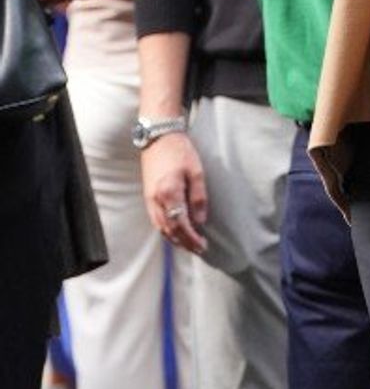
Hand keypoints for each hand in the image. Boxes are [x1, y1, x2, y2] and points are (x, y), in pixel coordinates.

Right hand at [142, 131, 208, 254]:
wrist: (159, 139)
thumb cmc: (180, 152)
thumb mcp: (196, 172)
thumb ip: (198, 197)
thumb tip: (200, 220)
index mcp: (169, 194)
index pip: (180, 224)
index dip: (191, 238)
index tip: (202, 245)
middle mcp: (156, 201)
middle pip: (169, 230)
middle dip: (184, 242)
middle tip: (198, 249)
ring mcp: (149, 200)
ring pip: (160, 227)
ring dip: (174, 239)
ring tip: (189, 245)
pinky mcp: (148, 197)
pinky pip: (156, 220)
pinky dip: (166, 230)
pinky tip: (175, 232)